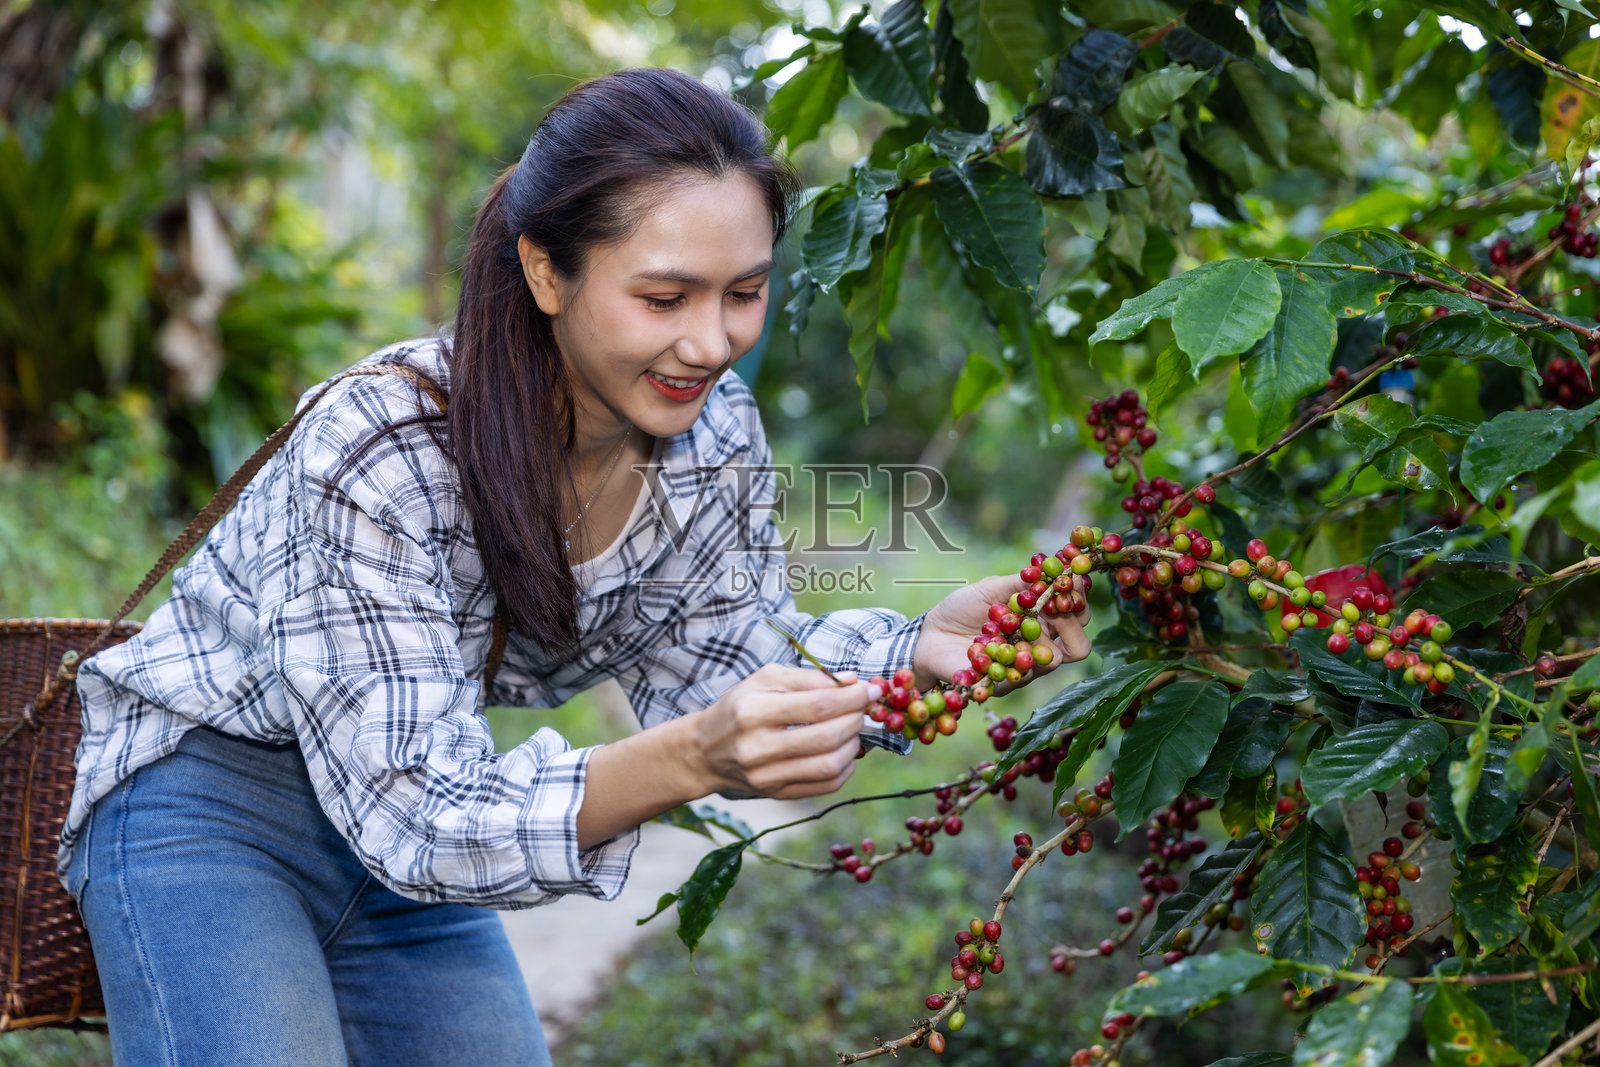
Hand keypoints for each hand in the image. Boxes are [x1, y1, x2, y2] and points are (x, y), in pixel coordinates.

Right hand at [689, 665, 878, 799]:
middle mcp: (757, 748)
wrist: (706, 750)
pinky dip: (846, 768)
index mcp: (753, 711)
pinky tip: (843, 752)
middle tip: (862, 708)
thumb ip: (810, 678)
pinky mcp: (776, 794)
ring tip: (852, 729)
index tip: (870, 690)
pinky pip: (825, 786)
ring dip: (853, 744)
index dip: (852, 698)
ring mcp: (766, 777)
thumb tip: (853, 682)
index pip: (817, 706)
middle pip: (827, 737)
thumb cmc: (740, 706)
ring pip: (829, 765)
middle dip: (856, 719)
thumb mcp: (766, 679)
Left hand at [912, 572, 1091, 689]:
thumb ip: (1020, 583)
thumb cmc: (960, 609)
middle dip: (1070, 623)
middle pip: (1079, 647)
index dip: (1079, 600)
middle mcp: (1038, 647)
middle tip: (1048, 606)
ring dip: (1035, 636)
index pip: (1078, 616)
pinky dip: (1008, 653)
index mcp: (1041, 621)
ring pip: (1053, 660)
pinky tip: (990, 640)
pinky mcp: (1005, 684)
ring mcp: (1024, 669)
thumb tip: (1051, 569)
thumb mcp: (990, 589)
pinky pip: (1020, 674)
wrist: (929, 635)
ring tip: (1011, 621)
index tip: (1072, 580)